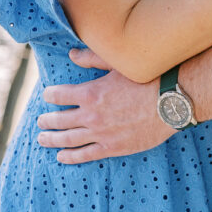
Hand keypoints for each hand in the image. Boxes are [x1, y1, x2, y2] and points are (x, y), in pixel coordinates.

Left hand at [36, 48, 173, 162]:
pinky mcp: (113, 148)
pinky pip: (86, 155)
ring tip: (42, 139)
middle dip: (47, 120)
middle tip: (40, 122)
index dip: (50, 95)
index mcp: (90, 93)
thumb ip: (92, 59)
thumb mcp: (118, 64)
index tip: (47, 95)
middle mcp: (91, 115)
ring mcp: (101, 134)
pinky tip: (61, 156)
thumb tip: (72, 55)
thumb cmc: (147, 79)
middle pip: (60, 120)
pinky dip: (71, 157)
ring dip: (53, 140)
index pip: (59, 95)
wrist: (171, 102)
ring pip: (68, 140)